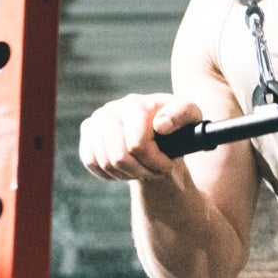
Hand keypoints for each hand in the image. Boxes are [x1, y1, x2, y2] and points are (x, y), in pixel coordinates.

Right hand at [79, 94, 202, 181]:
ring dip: (127, 173)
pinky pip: (91, 162)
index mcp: (136, 104)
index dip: (153, 162)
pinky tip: (126, 167)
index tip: (166, 165)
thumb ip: (183, 115)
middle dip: (140, 170)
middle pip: (118, 156)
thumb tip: (160, 125)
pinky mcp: (87, 133)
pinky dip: (110, 172)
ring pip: (105, 162)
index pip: (137, 145)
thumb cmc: (176, 125)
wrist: (156, 131)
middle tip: (154, 170)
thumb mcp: (190, 117)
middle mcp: (111, 109)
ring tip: (142, 168)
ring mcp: (96, 120)